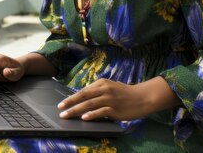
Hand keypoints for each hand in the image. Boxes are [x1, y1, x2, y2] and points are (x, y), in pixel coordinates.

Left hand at [57, 77, 179, 120]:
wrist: (142, 97)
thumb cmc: (125, 93)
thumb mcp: (110, 87)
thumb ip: (97, 91)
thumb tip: (83, 97)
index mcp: (101, 83)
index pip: (83, 91)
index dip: (72, 97)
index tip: (62, 103)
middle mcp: (104, 89)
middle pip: (83, 96)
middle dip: (69, 102)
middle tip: (60, 108)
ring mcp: (109, 99)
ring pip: (89, 104)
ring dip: (76, 110)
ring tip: (67, 115)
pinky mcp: (115, 109)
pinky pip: (101, 111)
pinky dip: (91, 114)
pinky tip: (84, 118)